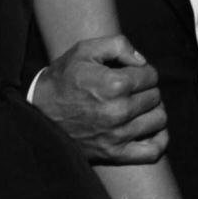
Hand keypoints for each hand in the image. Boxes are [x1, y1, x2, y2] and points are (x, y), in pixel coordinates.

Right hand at [30, 35, 166, 162]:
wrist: (38, 114)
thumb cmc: (62, 80)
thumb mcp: (83, 50)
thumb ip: (118, 45)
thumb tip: (142, 61)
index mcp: (114, 84)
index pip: (151, 75)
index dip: (141, 70)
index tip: (128, 72)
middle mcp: (120, 111)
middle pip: (155, 96)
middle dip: (145, 89)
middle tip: (128, 89)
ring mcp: (119, 135)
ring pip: (159, 120)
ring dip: (151, 110)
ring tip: (136, 106)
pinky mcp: (116, 154)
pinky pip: (154, 151)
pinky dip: (158, 139)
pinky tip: (147, 128)